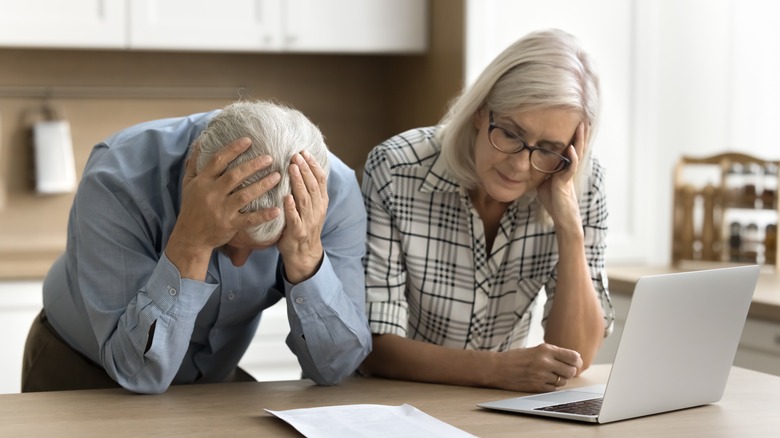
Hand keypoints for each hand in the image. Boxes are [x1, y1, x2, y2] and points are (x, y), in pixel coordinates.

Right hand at [166, 137, 281, 279]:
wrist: (190, 236)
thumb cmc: (191, 207)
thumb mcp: (188, 184)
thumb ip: (194, 163)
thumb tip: (200, 142)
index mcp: (203, 181)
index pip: (218, 160)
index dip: (233, 149)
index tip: (248, 140)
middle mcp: (212, 193)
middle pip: (235, 175)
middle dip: (253, 165)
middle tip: (269, 158)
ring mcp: (222, 210)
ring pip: (245, 195)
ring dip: (262, 185)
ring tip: (277, 176)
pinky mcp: (230, 225)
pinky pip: (249, 219)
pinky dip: (263, 215)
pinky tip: (277, 210)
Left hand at [277, 150, 328, 283]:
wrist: (304, 253)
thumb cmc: (303, 225)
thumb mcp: (311, 206)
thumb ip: (308, 189)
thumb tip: (301, 165)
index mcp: (321, 202)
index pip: (320, 180)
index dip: (313, 165)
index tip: (304, 152)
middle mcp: (317, 210)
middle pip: (313, 186)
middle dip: (305, 169)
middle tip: (296, 155)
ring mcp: (308, 221)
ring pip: (305, 199)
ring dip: (299, 183)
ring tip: (292, 168)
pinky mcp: (298, 232)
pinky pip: (295, 219)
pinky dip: (291, 207)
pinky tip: (286, 197)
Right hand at [487, 343, 582, 391]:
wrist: (498, 368)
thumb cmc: (516, 358)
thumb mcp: (536, 349)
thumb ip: (553, 354)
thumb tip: (573, 359)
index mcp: (546, 349)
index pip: (573, 357)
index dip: (577, 362)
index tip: (575, 363)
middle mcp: (545, 362)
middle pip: (571, 371)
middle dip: (569, 372)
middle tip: (563, 371)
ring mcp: (541, 375)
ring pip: (563, 381)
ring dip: (560, 380)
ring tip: (549, 375)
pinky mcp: (537, 387)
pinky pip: (553, 389)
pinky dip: (551, 386)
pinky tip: (542, 381)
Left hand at [536, 121, 587, 231]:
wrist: (562, 217)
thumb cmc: (553, 201)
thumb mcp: (544, 181)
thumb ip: (542, 170)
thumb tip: (531, 162)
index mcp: (564, 167)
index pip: (570, 147)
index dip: (573, 136)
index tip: (575, 122)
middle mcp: (569, 169)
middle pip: (577, 147)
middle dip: (579, 133)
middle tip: (583, 118)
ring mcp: (568, 175)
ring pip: (576, 154)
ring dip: (579, 140)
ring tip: (581, 127)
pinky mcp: (565, 183)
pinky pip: (569, 168)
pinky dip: (571, 158)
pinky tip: (571, 149)